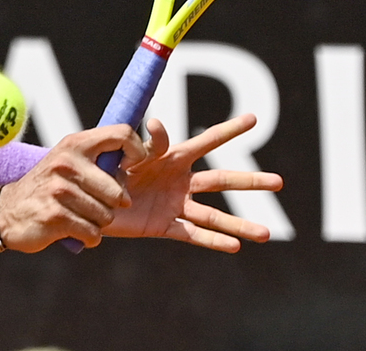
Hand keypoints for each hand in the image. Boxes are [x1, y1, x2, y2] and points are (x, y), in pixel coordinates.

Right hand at [0, 124, 146, 251]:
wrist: (8, 211)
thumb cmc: (49, 187)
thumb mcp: (68, 161)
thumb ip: (98, 157)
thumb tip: (139, 154)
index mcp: (74, 144)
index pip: (121, 134)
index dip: (137, 151)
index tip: (131, 167)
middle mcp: (67, 162)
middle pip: (118, 192)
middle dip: (112, 206)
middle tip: (94, 204)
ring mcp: (59, 189)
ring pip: (106, 216)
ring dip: (97, 223)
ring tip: (78, 216)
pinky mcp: (55, 215)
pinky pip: (93, 233)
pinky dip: (88, 237)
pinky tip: (72, 230)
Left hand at [105, 113, 282, 252]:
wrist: (86, 198)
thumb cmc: (103, 168)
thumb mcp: (123, 151)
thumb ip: (144, 142)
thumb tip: (158, 123)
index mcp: (172, 157)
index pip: (207, 140)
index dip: (229, 129)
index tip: (253, 118)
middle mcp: (180, 180)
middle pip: (222, 180)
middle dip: (251, 181)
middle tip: (280, 182)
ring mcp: (176, 204)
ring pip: (214, 215)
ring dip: (240, 224)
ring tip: (267, 234)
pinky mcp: (165, 225)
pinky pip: (193, 234)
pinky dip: (213, 241)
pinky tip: (235, 247)